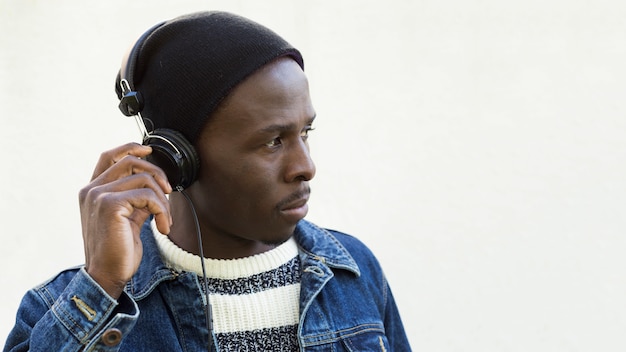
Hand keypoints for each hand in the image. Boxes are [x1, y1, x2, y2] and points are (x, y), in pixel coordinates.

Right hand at [79, 143, 172, 298]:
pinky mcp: (110, 205)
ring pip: (144, 179)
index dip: (130, 147)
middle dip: (157, 174)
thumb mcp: (128, 218)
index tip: (150, 150)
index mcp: (92, 191)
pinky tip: (162, 227)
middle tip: (169, 193)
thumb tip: (156, 184)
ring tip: (165, 220)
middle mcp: (91, 190)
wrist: (107, 275)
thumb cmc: (118, 250)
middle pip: (131, 161)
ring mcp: (98, 195)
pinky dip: (162, 210)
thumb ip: (136, 198)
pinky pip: (148, 195)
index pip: (109, 156)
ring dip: (163, 200)